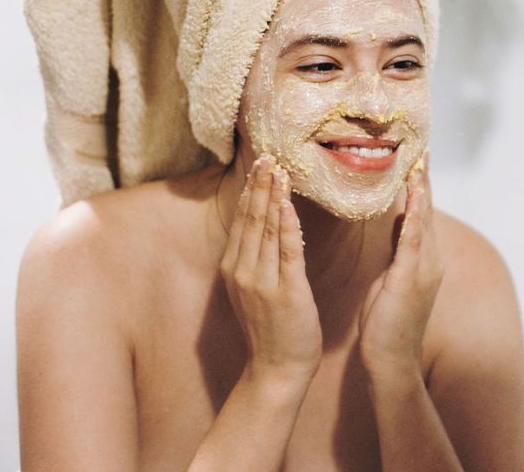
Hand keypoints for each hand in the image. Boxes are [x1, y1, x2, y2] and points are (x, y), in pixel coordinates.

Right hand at [220, 156, 321, 385]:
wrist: (276, 368)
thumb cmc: (272, 328)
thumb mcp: (255, 289)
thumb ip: (257, 259)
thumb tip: (265, 227)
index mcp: (234, 268)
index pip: (243, 221)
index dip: (251, 191)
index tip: (260, 164)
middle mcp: (243, 271)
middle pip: (252, 219)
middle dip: (260, 185)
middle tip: (269, 155)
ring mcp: (262, 282)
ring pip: (268, 230)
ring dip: (273, 197)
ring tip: (279, 170)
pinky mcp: (286, 292)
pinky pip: (287, 253)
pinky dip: (288, 227)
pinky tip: (289, 205)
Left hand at [359, 151, 441, 381]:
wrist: (391, 360)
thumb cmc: (386, 324)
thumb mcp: (393, 280)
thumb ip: (399, 252)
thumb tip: (399, 226)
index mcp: (422, 259)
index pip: (422, 214)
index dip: (420, 187)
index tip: (417, 159)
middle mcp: (430, 259)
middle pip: (428, 211)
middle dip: (426, 180)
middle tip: (423, 149)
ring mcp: (424, 268)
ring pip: (424, 220)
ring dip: (422, 190)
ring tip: (420, 163)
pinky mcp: (411, 278)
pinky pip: (413, 240)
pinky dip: (414, 215)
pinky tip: (413, 197)